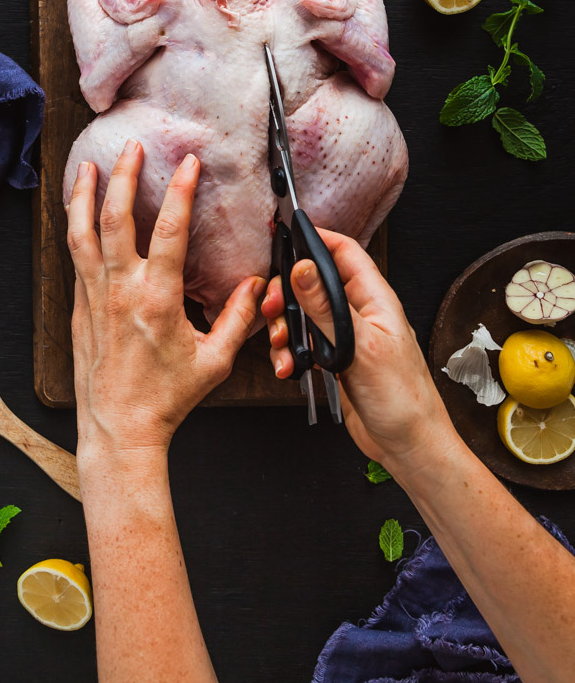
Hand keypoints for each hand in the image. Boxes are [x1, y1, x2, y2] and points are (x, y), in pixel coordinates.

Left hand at [67, 139, 264, 458]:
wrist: (120, 427)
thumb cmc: (166, 398)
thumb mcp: (215, 360)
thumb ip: (238, 319)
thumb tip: (257, 286)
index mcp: (158, 299)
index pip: (171, 230)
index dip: (181, 190)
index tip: (189, 163)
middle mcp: (121, 291)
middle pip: (116, 219)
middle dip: (124, 176)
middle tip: (132, 148)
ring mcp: (94, 297)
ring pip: (82, 234)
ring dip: (85, 195)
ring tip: (89, 167)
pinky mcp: (79, 308)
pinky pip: (75, 258)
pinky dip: (76, 228)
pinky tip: (79, 214)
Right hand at [261, 230, 457, 474]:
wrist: (409, 446)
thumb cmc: (402, 398)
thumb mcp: (360, 346)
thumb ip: (327, 307)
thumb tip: (302, 268)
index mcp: (375, 299)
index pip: (345, 252)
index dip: (318, 239)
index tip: (288, 237)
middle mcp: (360, 314)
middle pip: (315, 283)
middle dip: (288, 292)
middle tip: (272, 307)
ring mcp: (347, 338)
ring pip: (305, 315)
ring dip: (286, 327)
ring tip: (282, 346)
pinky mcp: (336, 361)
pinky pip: (304, 344)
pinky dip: (290, 352)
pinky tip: (288, 367)